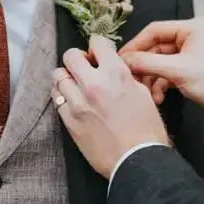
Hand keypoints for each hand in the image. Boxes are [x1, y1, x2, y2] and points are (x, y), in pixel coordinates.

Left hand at [51, 35, 170, 178]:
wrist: (137, 161)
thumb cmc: (147, 130)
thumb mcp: (143, 94)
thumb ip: (125, 76)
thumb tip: (113, 69)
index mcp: (116, 74)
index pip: (97, 42)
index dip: (97, 46)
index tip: (98, 55)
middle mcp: (94, 84)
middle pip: (70, 56)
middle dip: (77, 58)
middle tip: (85, 68)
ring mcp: (78, 103)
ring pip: (58, 76)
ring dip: (67, 77)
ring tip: (76, 86)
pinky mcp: (69, 121)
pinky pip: (57, 99)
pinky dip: (63, 96)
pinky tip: (73, 102)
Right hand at [119, 17, 203, 138]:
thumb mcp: (178, 71)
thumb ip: (147, 63)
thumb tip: (121, 60)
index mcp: (192, 28)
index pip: (154, 30)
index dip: (135, 44)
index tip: (119, 60)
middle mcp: (192, 38)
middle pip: (156, 47)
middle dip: (143, 65)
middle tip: (128, 79)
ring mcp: (191, 56)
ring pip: (160, 63)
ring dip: (151, 78)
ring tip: (145, 92)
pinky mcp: (191, 72)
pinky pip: (168, 74)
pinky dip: (160, 85)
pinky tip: (157, 98)